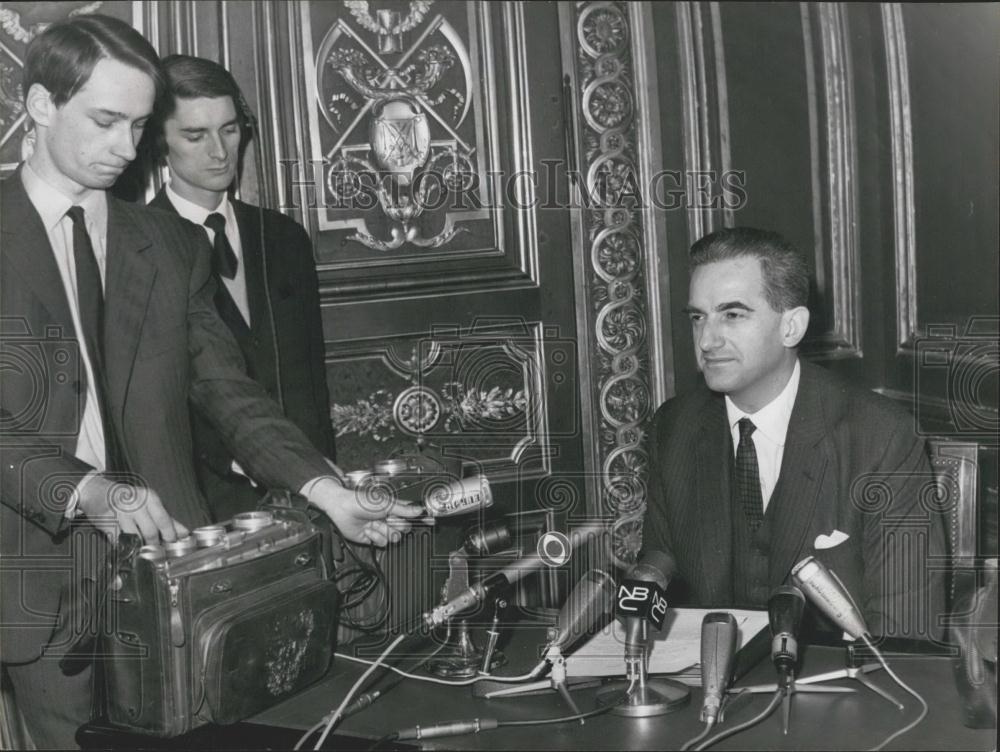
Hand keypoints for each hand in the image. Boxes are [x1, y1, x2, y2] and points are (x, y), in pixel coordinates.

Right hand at [77, 474, 188, 542]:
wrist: (98, 492)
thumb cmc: (127, 499)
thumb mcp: (150, 504)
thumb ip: (168, 519)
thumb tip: (185, 533)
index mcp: (150, 498)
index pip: (164, 520)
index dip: (170, 535)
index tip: (172, 545)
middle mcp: (135, 504)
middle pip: (150, 531)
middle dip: (154, 545)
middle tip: (156, 552)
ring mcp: (120, 512)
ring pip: (135, 538)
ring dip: (139, 547)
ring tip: (142, 550)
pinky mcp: (107, 522)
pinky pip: (119, 540)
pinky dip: (124, 546)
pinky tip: (127, 546)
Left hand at [305, 477, 422, 545]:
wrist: (343, 509)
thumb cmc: (361, 501)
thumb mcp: (385, 503)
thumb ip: (403, 509)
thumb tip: (419, 510)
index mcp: (393, 507)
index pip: (411, 513)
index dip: (421, 518)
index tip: (431, 521)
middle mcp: (388, 518)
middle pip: (404, 528)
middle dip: (397, 525)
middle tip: (389, 519)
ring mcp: (381, 528)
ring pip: (393, 537)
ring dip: (383, 531)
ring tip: (374, 524)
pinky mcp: (372, 538)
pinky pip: (382, 543)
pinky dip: (375, 537)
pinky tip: (368, 530)